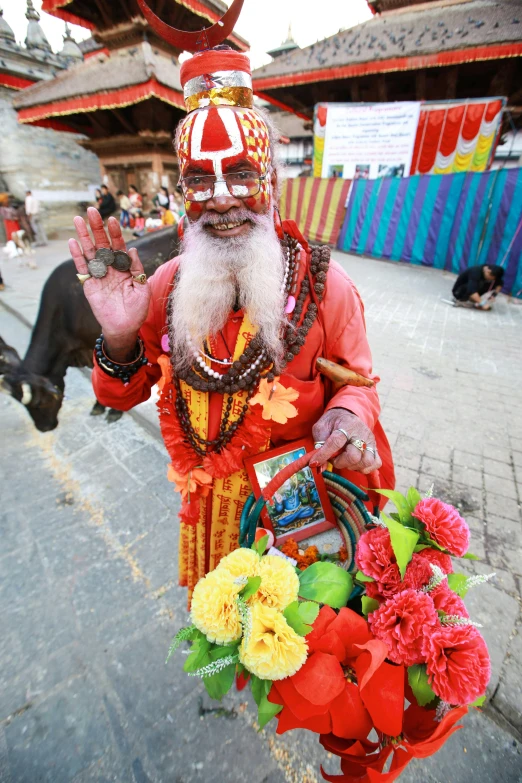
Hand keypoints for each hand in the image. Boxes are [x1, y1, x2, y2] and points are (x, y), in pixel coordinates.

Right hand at [69, 208, 150, 349]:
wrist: (124, 327)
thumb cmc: (137, 310)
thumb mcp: (142, 288)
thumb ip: (136, 269)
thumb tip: (133, 250)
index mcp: (125, 267)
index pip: (119, 246)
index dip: (115, 233)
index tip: (111, 220)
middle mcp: (111, 268)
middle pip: (102, 244)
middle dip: (97, 228)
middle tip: (91, 211)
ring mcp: (99, 275)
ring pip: (90, 252)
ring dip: (84, 236)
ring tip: (78, 219)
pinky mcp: (89, 284)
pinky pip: (82, 267)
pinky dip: (77, 255)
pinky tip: (73, 242)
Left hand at [311, 409, 381, 473]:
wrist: (348, 414)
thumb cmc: (333, 422)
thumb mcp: (321, 428)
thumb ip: (318, 445)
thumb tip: (318, 466)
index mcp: (346, 425)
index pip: (336, 442)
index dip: (324, 454)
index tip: (314, 463)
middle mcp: (361, 433)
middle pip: (353, 456)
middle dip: (340, 462)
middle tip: (333, 458)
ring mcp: (370, 441)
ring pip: (366, 462)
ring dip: (352, 466)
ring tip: (344, 460)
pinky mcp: (375, 448)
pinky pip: (375, 464)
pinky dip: (365, 468)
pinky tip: (355, 463)